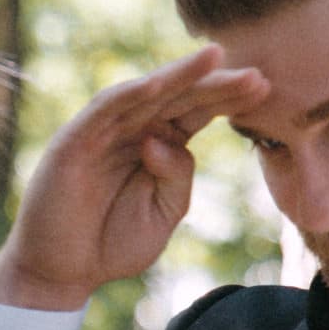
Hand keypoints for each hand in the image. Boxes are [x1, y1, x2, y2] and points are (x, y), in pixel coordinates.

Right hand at [0, 47, 266, 308]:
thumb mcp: (163, 214)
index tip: (265, 88)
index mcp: (158, 145)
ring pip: (146, 94)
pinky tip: (158, 83)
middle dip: (216, 84)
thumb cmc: (110, 242)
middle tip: (256, 74)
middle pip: (179, 98)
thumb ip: (177, 177)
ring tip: (214, 57)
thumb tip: (166, 140)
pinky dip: (129, 94)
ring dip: (179, 75)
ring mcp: (103, 132)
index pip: (197, 113)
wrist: (63, 272)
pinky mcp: (75, 141)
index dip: (228, 100)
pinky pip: (104, 111)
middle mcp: (132, 130)